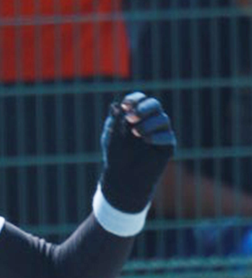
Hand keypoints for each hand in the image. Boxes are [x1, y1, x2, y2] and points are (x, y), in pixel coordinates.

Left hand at [99, 91, 175, 213]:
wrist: (122, 177)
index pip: (140, 100)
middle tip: (132, 117)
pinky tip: (147, 141)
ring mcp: (160, 133)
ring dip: (149, 124)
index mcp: (136, 116)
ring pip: (163, 119)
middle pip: (155, 105)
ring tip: (137, 133)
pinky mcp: (167, 146)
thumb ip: (113, 121)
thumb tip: (115, 105)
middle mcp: (150, 121)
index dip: (135, 99)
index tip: (126, 105)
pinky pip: (168, 136)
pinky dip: (158, 136)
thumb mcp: (110, 137)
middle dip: (145, 108)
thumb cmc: (115, 155)